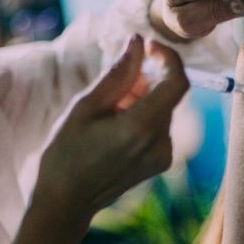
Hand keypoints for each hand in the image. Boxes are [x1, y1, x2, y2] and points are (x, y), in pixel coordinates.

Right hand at [2, 35, 188, 243]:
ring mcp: (163, 156)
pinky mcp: (160, 163)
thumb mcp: (85, 106)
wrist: (66, 202)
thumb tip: (138, 41)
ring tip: (107, 111)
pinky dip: (142, 116)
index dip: (168, 58)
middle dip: (145, 80)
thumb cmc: (66, 152)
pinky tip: (114, 127)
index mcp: (142, 127)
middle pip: (168, 94)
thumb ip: (118, 73)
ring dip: (142, 99)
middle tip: (112, 86)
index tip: (148, 47)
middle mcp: (161, 143)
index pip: (178, 81)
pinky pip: (159, 127)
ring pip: (163, 110)